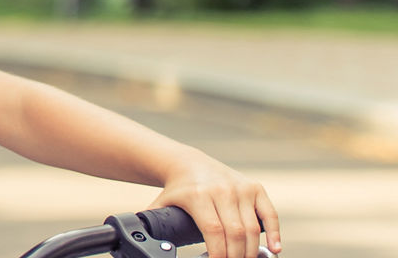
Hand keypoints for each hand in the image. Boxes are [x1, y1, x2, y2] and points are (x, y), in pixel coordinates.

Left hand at [149, 154, 280, 257]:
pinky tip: (274, 249)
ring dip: (252, 251)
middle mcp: (222, 190)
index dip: (218, 254)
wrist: (189, 163)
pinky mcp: (255, 188)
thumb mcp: (161, 204)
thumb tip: (137, 239)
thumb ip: (151, 222)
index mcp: (198, 195)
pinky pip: (269, 214)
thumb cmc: (177, 191)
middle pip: (235, 233)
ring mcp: (240, 188)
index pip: (213, 232)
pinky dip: (275, 233)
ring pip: (252, 228)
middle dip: (236, 256)